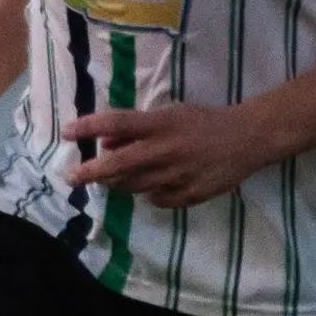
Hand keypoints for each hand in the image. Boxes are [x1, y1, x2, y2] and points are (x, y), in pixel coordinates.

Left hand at [62, 103, 271, 208]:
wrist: (249, 138)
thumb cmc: (203, 122)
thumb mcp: (170, 115)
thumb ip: (138, 130)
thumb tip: (105, 143)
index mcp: (161, 124)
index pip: (117, 122)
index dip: (89, 127)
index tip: (66, 132)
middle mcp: (166, 149)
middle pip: (119, 163)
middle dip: (90, 172)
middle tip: (71, 177)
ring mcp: (178, 175)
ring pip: (133, 186)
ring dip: (117, 183)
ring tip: (109, 179)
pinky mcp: (190, 194)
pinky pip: (157, 199)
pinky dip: (149, 194)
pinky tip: (153, 186)